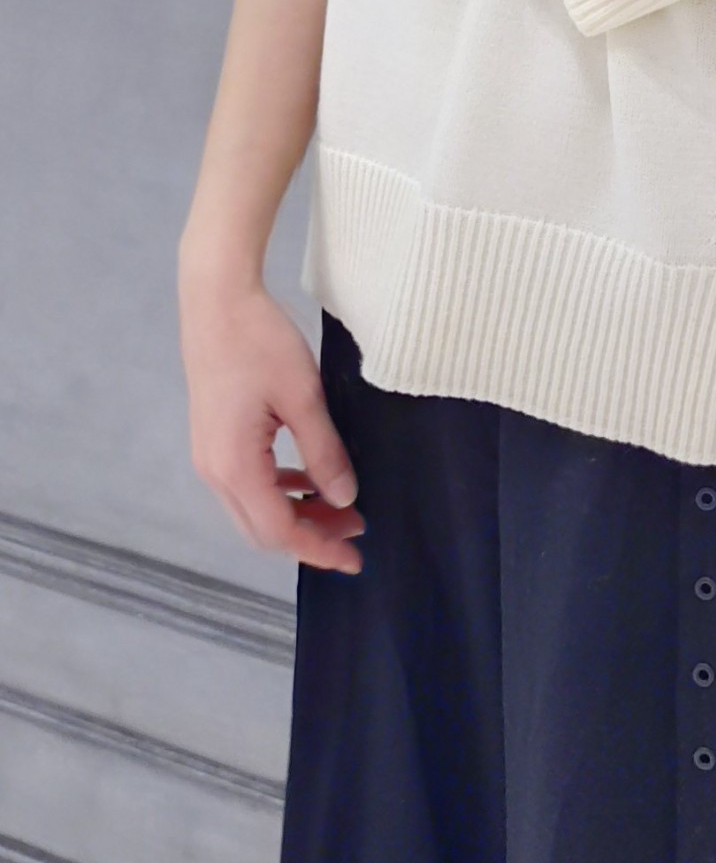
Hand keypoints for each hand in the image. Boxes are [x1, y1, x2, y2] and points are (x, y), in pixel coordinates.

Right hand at [179, 263, 365, 574]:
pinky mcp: (214, 441)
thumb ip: (324, 452)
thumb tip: (345, 497)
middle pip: (263, 529)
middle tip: (358, 532)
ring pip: (255, 509)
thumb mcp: (304, 397)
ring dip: (297, 514)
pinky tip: (310, 479)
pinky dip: (281, 491)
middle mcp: (214, 471)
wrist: (217, 302)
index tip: (355, 559)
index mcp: (234, 466)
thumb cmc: (260, 342)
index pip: (279, 531)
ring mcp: (209, 457)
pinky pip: (248, 485)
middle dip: (311, 537)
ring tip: (343, 507)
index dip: (319, 549)